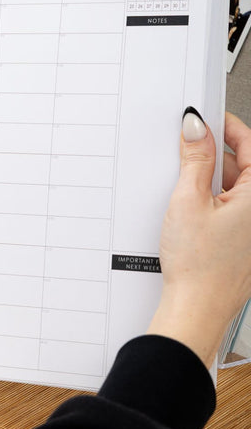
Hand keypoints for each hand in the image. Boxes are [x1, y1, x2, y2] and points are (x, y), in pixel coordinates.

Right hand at [148, 111, 250, 367]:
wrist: (196, 308)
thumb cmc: (199, 266)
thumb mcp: (188, 200)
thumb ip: (194, 159)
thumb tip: (196, 128)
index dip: (227, 127)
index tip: (206, 120)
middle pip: (244, 166)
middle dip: (215, 155)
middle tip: (185, 153)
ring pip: (237, 187)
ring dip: (212, 180)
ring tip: (184, 190)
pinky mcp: (245, 240)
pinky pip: (233, 207)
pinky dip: (214, 200)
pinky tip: (191, 209)